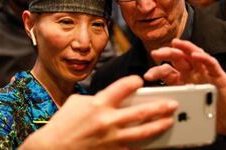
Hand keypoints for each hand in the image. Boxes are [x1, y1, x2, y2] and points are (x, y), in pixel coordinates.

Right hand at [19, 75, 177, 149]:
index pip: (123, 87)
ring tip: (169, 121)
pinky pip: (131, 146)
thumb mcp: (78, 103)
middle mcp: (108, 120)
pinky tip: (152, 140)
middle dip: (160, 107)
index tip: (140, 81)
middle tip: (173, 103)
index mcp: (99, 104)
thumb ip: (97, 98)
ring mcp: (112, 138)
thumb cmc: (63, 124)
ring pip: (142, 131)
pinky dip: (142, 143)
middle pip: (141, 112)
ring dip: (159, 125)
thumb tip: (111, 98)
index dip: (134, 82)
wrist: (52, 149)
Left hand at [144, 39, 225, 136]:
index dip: (157, 71)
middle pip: (178, 58)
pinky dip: (203, 58)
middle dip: (167, 53)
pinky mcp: (219, 75)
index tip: (147, 75)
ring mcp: (205, 73)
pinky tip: (195, 55)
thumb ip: (175, 102)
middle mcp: (193, 73)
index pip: (167, 71)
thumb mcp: (186, 107)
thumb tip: (156, 106)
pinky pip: (211, 63)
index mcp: (182, 80)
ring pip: (194, 55)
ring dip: (185, 48)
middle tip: (156, 53)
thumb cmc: (207, 113)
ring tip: (175, 44)